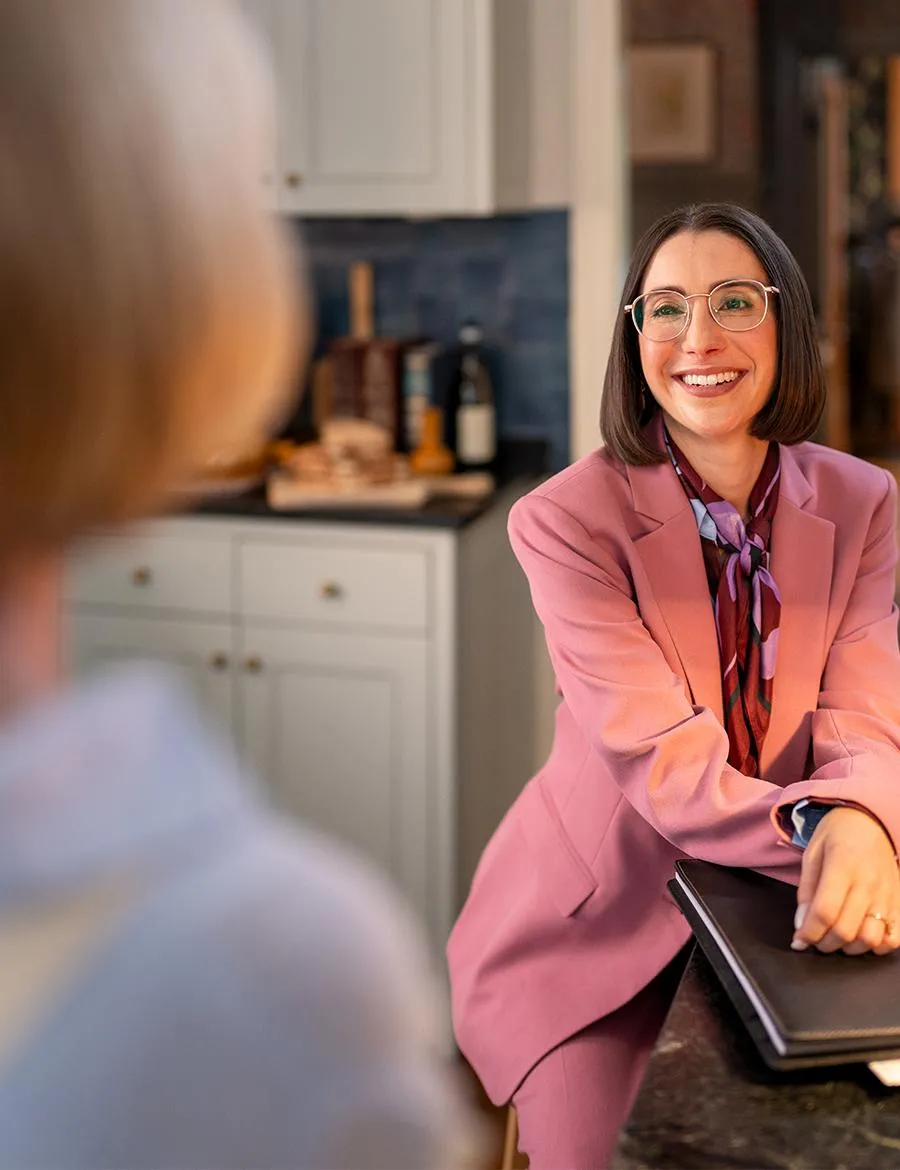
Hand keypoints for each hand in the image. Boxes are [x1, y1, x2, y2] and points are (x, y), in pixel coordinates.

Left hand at [792, 807, 899, 955]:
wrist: (870, 822)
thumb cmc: (836, 835)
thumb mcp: (812, 854)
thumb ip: (806, 890)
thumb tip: (801, 925)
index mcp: (843, 866)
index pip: (825, 911)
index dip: (809, 932)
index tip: (799, 940)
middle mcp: (869, 884)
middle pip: (846, 930)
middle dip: (824, 943)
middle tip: (814, 940)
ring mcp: (888, 896)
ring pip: (870, 939)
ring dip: (849, 948)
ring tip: (836, 939)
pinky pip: (895, 939)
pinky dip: (877, 946)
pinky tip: (862, 937)